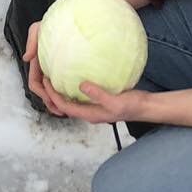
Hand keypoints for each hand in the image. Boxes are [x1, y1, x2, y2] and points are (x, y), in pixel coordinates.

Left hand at [23, 20, 148, 122]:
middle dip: (53, 95)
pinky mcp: (98, 100)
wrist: (145, 107)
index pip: (65, 106)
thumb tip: (82, 86)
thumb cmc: (132, 107)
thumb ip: (98, 94)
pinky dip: (73, 88)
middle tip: (46, 79)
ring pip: (72, 100)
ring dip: (61, 91)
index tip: (47, 83)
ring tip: (54, 78)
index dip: (53, 96)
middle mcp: (89, 112)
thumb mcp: (115, 101)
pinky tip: (74, 76)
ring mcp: (94, 107)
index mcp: (90, 115)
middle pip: (65, 105)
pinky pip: (81, 95)